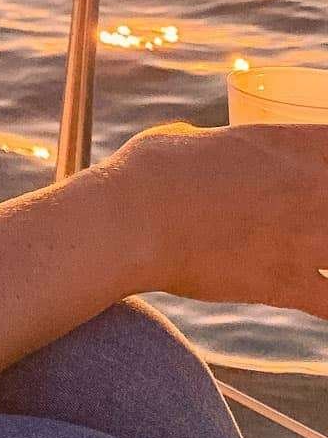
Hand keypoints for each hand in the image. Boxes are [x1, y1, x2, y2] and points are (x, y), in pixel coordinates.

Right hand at [108, 119, 327, 316]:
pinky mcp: (286, 282)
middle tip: (310, 221)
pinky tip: (323, 298)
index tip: (317, 176)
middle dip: (327, 209)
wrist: (129, 220)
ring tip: (313, 251)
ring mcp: (303, 237)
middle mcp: (307, 186)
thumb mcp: (188, 139)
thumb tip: (209, 152)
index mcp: (286, 143)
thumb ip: (217, 146)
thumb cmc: (149, 171)